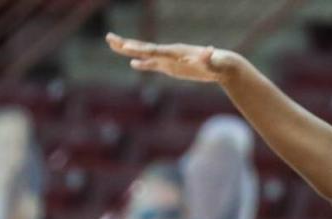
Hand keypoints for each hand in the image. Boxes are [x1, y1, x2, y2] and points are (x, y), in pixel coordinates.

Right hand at [106, 33, 234, 81]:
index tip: (126, 46)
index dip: (141, 50)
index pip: (155, 51)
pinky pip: (154, 65)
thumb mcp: (214, 63)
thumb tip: (210, 50)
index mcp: (177, 52)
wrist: (222, 64)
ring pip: (146, 55)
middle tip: (109, 38)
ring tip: (113, 44)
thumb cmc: (218, 64)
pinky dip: (143, 64)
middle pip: (144, 48)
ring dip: (129, 50)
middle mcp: (170, 53)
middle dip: (127, 44)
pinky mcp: (172, 67)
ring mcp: (169, 59)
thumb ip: (209, 58)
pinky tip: (133, 64)